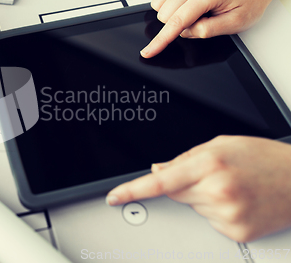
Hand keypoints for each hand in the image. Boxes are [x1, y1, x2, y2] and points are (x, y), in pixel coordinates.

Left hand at [106, 135, 290, 241]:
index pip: (160, 181)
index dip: (133, 190)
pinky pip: (209, 221)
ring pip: (192, 207)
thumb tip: (157, 169)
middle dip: (185, 184)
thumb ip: (184, 157)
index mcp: (210, 164)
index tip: (114, 197)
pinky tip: (238, 201)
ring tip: (232, 187)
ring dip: (203, 198)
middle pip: (174, 193)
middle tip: (212, 175)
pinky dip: (217, 212)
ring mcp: (227, 215)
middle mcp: (217, 191)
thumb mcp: (222, 145)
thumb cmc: (264, 158)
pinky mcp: (236, 232)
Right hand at [141, 0, 274, 57]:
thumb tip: (185, 31)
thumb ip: (208, 30)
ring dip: (170, 15)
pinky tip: (182, 4)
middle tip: (199, 20)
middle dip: (176, 25)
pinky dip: (165, 3)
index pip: (177, 22)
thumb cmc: (246, 2)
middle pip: (164, 15)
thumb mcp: (236, 23)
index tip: (147, 52)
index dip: (160, 40)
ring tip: (192, 12)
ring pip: (157, 5)